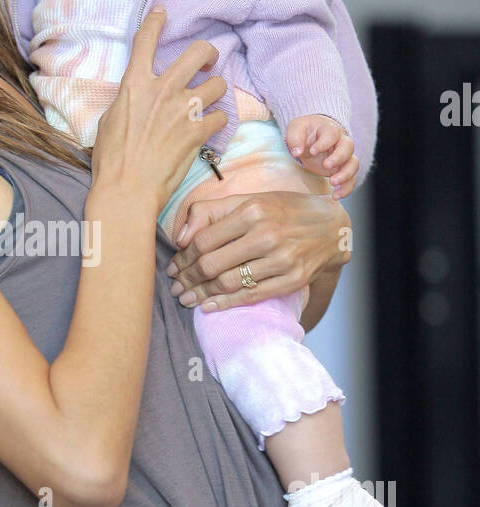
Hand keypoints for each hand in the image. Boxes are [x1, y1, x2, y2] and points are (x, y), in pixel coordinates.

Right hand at [90, 7, 228, 210]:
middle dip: (208, 53)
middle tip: (208, 61)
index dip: (155, 21)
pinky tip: (210, 128)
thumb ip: (128, 100)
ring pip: (218, 85)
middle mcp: (162, 90)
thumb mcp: (109, 120)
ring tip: (210, 100)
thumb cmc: (111, 160)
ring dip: (216, 90)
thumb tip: (137, 95)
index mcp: (135, 84)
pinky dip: (218, 122)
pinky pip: (221, 117)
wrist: (127, 189)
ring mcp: (183, 110)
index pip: (146, 41)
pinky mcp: (198, 132)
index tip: (163, 12)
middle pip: (198, 53)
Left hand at [166, 190, 351, 310]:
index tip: (173, 267)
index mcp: (252, 210)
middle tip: (175, 287)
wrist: (332, 227)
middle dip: (187, 279)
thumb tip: (181, 238)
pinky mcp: (293, 279)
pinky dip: (226, 304)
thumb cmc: (284, 211)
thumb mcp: (250, 200)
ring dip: (201, 294)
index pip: (204, 240)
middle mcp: (267, 234)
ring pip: (229, 283)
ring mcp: (282, 259)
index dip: (183, 258)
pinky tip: (208, 307)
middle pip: (212, 264)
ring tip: (186, 298)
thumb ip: (211, 211)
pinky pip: (251, 296)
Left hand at [285, 115, 357, 198]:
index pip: (332, 134)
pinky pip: (351, 179)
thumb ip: (295, 138)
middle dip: (339, 158)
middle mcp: (340, 142)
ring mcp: (343, 156)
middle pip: (348, 147)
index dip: (324, 143)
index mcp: (329, 129)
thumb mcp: (295, 129)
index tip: (312, 151)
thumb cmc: (305, 131)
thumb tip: (296, 152)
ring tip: (333, 183)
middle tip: (326, 166)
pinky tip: (336, 196)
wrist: (311, 137)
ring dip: (346, 174)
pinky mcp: (342, 169)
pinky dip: (346, 188)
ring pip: (353, 163)